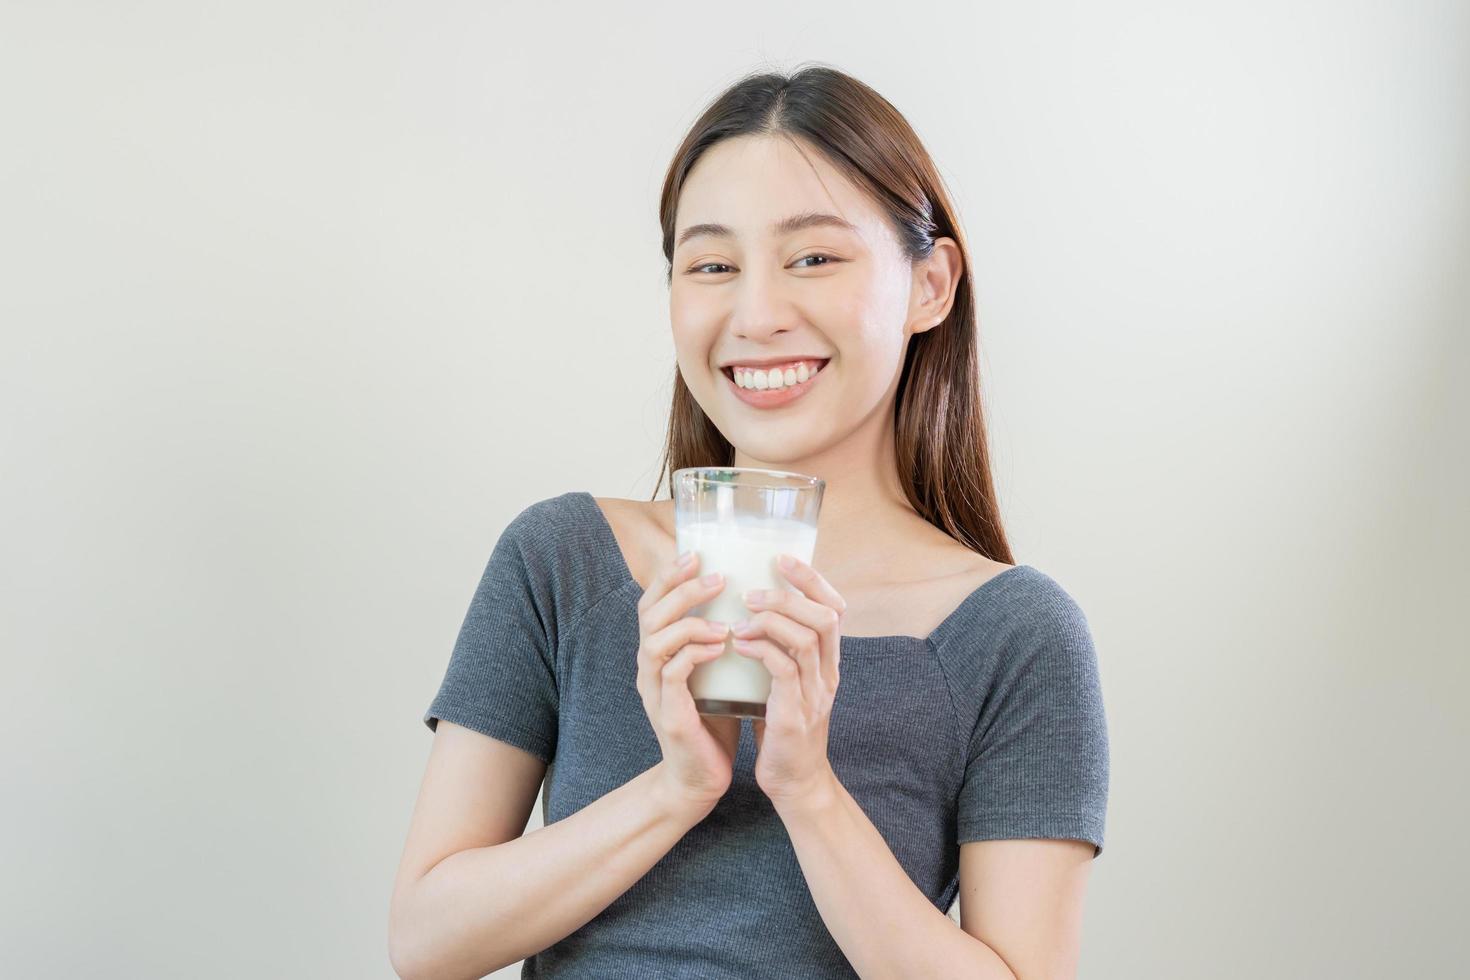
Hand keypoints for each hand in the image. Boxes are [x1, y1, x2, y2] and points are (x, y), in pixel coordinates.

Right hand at [634, 550, 741, 814]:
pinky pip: (671, 674)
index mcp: (659, 651)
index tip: (697, 553)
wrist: (702, 777)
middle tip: (716, 577)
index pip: (653, 602)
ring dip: (689, 622)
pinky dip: (693, 655)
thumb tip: (750, 598)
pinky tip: (719, 647)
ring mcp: (653, 690)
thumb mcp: (718, 670)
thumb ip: (721, 638)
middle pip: (649, 613)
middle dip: (681, 589)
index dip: (670, 576)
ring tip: (723, 619)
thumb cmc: (714, 720)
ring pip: (655, 640)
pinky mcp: (667, 713)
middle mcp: (649, 666)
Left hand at [729, 553, 846, 809]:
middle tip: (751, 591)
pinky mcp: (796, 714)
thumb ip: (781, 651)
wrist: (796, 784)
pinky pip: (784, 669)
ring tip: (741, 616)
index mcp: (828, 662)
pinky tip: (739, 645)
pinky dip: (761, 650)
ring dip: (772, 619)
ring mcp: (815, 693)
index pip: (834, 607)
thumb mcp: (789, 683)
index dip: (811, 578)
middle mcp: (828, 673)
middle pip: (825, 615)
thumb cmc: (784, 730)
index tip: (781, 558)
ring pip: (806, 637)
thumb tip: (755, 612)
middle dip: (790, 593)